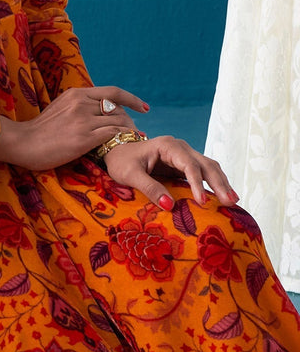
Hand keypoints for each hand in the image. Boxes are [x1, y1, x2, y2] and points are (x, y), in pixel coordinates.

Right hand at [0, 85, 148, 169]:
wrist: (23, 143)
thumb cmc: (40, 130)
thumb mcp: (59, 108)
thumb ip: (78, 105)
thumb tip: (96, 107)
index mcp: (75, 93)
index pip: (112, 91)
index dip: (131, 99)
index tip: (143, 107)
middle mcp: (81, 103)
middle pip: (117, 108)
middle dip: (130, 119)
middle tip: (138, 129)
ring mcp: (83, 120)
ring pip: (117, 121)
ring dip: (128, 130)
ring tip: (134, 138)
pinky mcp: (84, 138)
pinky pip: (111, 135)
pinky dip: (122, 139)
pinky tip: (125, 144)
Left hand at [103, 134, 238, 209]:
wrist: (116, 151)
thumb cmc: (121, 161)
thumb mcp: (130, 175)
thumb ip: (149, 188)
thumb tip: (169, 206)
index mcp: (167, 146)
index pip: (188, 164)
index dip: (197, 183)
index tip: (202, 202)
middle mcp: (180, 147)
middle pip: (205, 163)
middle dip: (219, 182)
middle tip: (231, 201)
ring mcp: (184, 155)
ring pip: (208, 167)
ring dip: (221, 183)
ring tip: (233, 201)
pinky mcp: (184, 165)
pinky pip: (203, 173)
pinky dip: (214, 184)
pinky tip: (224, 196)